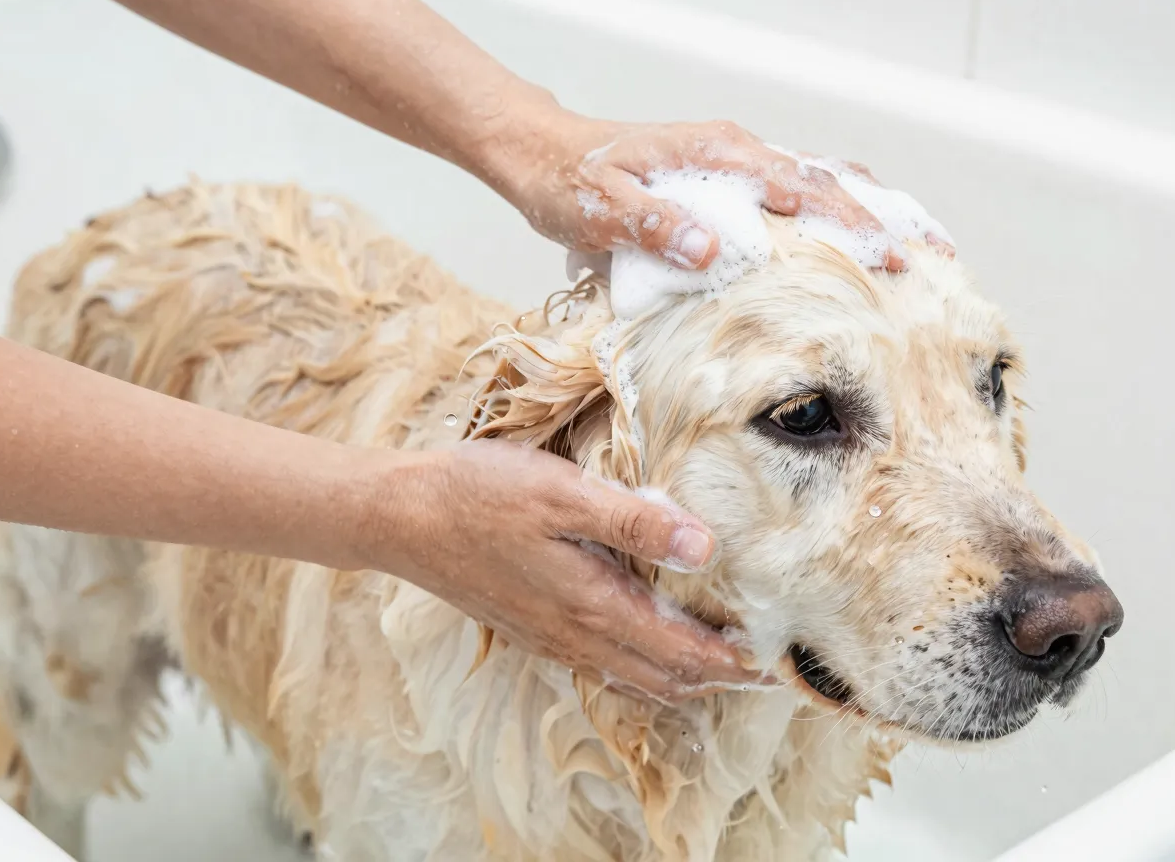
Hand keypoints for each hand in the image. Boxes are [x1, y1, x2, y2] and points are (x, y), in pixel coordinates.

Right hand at [369, 440, 763, 701]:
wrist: (400, 518)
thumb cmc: (479, 496)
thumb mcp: (562, 495)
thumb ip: (634, 521)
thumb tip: (704, 548)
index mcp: (592, 605)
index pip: (682, 652)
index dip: (732, 662)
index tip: (774, 663)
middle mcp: (575, 634)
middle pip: (663, 677)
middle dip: (716, 679)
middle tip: (759, 670)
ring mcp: (549, 637)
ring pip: (631, 676)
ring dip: (679, 677)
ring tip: (715, 666)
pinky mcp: (530, 627)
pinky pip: (598, 665)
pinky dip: (638, 668)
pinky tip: (642, 648)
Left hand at [505, 113, 892, 269]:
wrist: (543, 154)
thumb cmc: (569, 180)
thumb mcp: (600, 208)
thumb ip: (653, 226)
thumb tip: (713, 251)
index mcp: (717, 155)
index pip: (798, 188)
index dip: (846, 226)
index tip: (889, 258)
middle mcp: (736, 153)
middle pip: (824, 181)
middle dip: (878, 220)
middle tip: (926, 260)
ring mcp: (734, 165)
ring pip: (816, 181)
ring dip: (864, 213)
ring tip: (913, 247)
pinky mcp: (725, 182)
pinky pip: (788, 192)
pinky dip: (830, 211)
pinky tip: (851, 238)